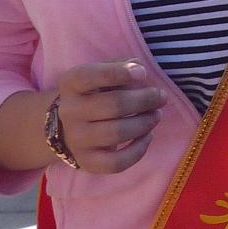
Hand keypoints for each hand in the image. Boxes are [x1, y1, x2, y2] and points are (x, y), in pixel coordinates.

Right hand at [47, 61, 166, 174]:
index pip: (90, 76)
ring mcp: (76, 139)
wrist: (66, 127)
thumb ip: (118, 66)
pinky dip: (138, 150)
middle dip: (145, 100)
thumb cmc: (93, 93)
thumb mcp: (99, 72)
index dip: (120, 73)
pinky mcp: (87, 162)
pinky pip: (116, 162)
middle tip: (161, 97)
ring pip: (117, 133)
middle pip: (113, 105)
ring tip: (156, 115)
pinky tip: (148, 136)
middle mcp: (69, 111)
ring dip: (145, 123)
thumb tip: (138, 67)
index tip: (143, 74)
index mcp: (70, 83)